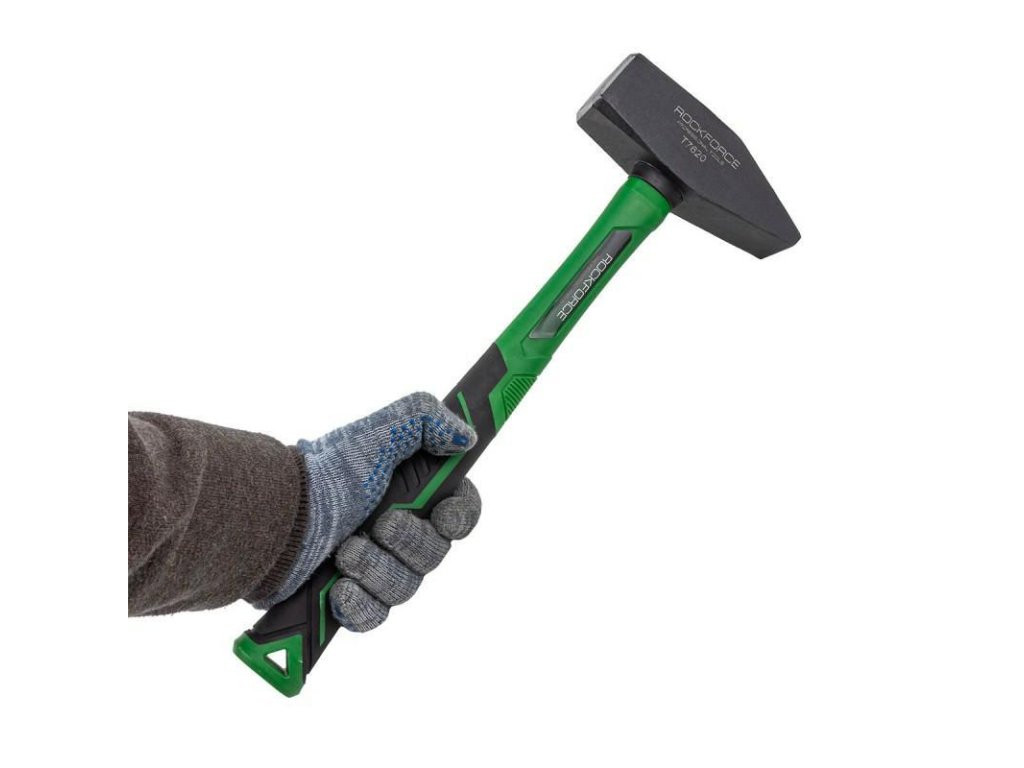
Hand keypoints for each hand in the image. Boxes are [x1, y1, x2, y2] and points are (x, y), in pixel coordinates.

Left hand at [255, 393, 479, 627]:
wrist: (270, 519)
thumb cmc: (322, 476)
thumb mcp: (376, 433)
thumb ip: (425, 420)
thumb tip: (463, 436)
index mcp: (409, 494)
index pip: (459, 511)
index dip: (459, 515)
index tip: (444, 515)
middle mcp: (396, 532)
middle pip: (435, 553)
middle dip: (409, 541)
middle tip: (380, 526)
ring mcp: (373, 569)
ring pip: (405, 588)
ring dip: (377, 570)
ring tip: (344, 554)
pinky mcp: (348, 600)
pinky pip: (374, 617)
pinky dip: (359, 606)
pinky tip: (340, 592)